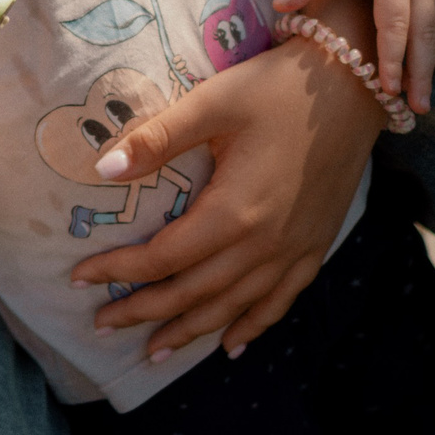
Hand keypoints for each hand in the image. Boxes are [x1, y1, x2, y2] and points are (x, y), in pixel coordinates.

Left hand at [73, 37, 378, 354]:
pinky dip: (252, 327)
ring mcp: (294, 251)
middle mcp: (264, 244)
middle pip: (193, 292)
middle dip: (144, 311)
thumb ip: (157, 139)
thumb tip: (103, 169)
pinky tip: (231, 346)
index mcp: (234, 212)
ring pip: (233, 307)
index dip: (119, 270)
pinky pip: (281, 302)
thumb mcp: (212, 103)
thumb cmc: (276, 89)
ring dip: (190, 330)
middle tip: (103, 324)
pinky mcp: (316, 246)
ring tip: (154, 350)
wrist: (353, 85)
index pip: (163, 257)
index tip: (80, 278)